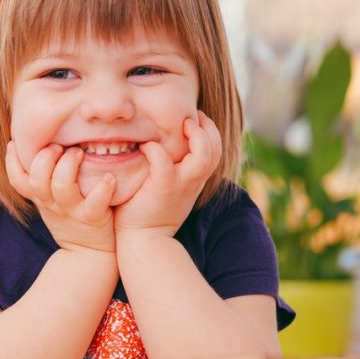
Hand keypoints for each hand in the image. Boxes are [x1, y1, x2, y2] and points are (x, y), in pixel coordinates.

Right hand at [5, 141, 116, 253]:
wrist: (89, 254)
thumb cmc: (70, 218)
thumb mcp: (49, 201)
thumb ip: (43, 179)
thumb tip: (38, 145)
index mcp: (40, 197)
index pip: (17, 180)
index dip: (11, 161)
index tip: (15, 142)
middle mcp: (52, 203)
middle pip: (37, 179)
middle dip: (45, 158)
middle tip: (59, 146)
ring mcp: (71, 211)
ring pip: (62, 187)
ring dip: (69, 165)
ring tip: (79, 152)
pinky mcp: (92, 218)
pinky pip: (95, 203)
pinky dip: (102, 189)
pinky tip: (109, 178)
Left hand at [114, 112, 222, 236]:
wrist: (143, 242)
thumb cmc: (149, 213)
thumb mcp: (168, 189)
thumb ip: (172, 170)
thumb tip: (162, 146)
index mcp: (195, 180)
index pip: (215, 150)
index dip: (210, 132)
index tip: (196, 119)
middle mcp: (192, 181)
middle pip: (215, 150)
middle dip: (208, 128)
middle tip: (192, 116)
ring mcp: (180, 185)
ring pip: (203, 156)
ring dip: (196, 136)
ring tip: (182, 124)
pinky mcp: (162, 189)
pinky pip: (164, 162)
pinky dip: (156, 150)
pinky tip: (146, 146)